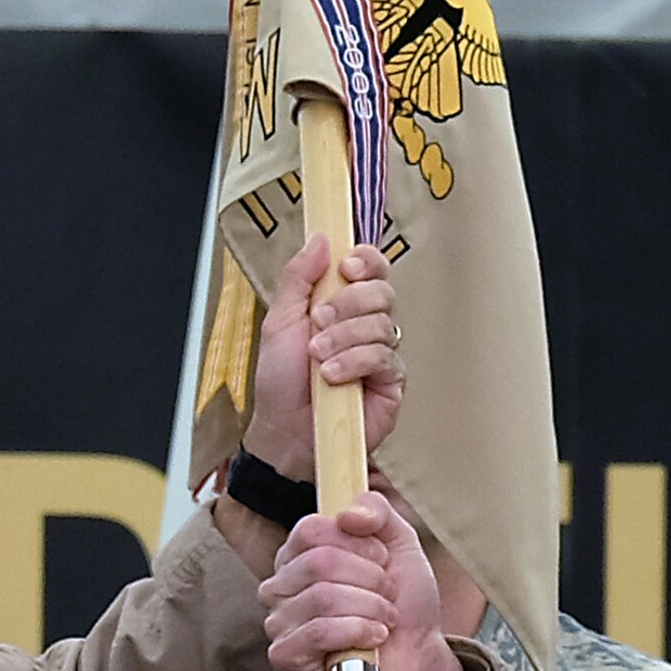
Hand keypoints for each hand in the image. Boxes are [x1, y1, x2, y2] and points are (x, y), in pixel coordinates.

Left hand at [244, 237, 402, 481]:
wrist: (284, 431)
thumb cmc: (280, 382)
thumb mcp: (279, 321)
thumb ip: (298, 278)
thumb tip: (321, 239)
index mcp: (343, 304)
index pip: (372, 268)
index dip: (366, 261)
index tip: (346, 267)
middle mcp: (367, 325)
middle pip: (382, 292)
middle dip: (348, 304)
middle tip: (318, 322)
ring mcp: (382, 354)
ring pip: (382, 324)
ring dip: (344, 338)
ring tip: (317, 358)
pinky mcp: (391, 383)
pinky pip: (385, 357)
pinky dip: (355, 362)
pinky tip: (333, 376)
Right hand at [260, 493, 471, 670]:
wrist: (418, 659)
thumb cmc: (403, 605)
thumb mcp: (400, 545)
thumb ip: (378, 512)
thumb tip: (347, 512)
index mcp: (299, 555)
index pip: (311, 529)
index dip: (358, 543)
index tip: (382, 560)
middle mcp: (280, 586)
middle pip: (320, 562)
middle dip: (370, 579)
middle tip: (387, 595)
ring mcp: (279, 622)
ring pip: (323, 597)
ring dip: (370, 608)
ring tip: (384, 619)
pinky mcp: (285, 656)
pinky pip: (319, 631)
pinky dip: (358, 632)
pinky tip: (373, 639)